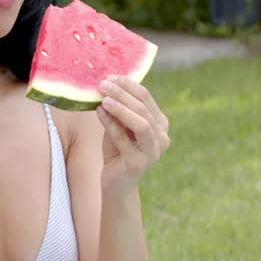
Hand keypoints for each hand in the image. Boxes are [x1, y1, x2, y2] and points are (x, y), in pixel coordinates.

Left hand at [96, 76, 169, 190]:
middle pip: (144, 109)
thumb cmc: (117, 150)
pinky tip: (99, 113)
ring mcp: (152, 152)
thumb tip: (108, 84)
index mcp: (160, 125)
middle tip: (103, 85)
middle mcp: (161, 138)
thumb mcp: (120, 125)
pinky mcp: (138, 164)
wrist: (116, 183)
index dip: (129, 85)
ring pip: (141, 124)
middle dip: (123, 94)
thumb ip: (119, 109)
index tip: (111, 77)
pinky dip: (110, 124)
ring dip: (121, 109)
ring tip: (103, 99)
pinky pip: (124, 139)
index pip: (147, 98)